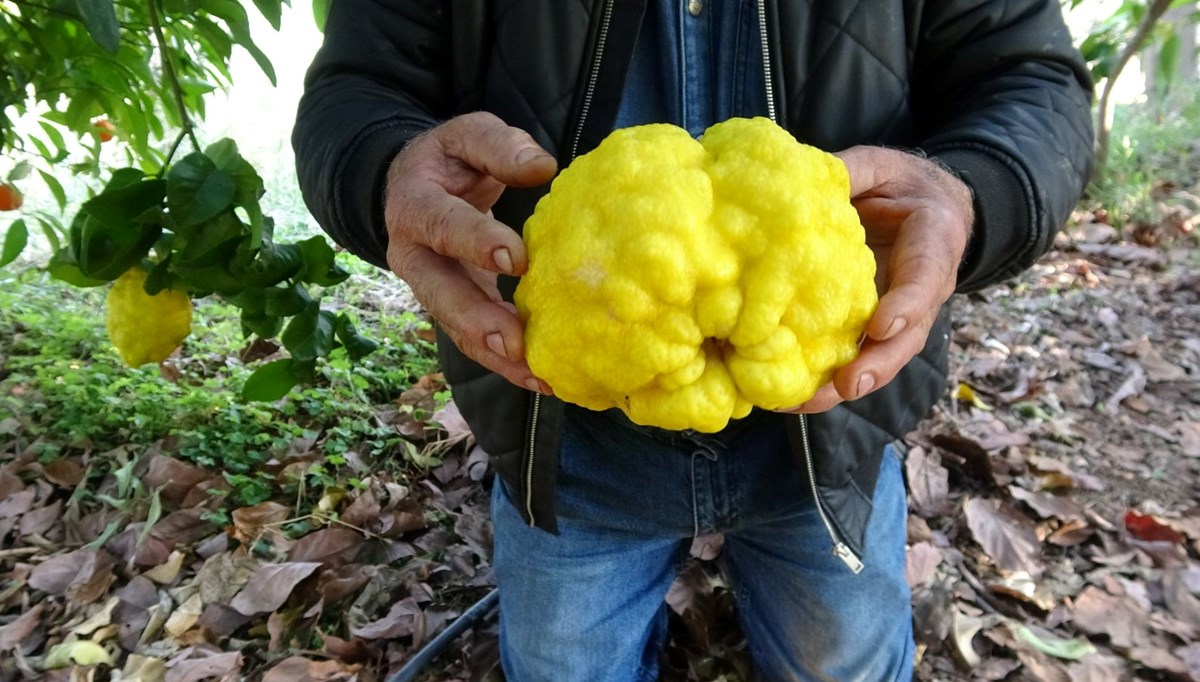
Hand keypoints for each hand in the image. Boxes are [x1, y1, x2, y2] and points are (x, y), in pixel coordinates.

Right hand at [383, 112, 557, 393]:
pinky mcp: (454, 311)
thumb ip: (499, 146)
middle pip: (439, 294)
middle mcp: (414, 256)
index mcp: (415, 206)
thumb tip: (542, 166)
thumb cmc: (450, 161)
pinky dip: (508, 365)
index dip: (475, 241)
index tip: (516, 260)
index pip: (442, 224)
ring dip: (497, 357)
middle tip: (515, 343)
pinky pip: (476, 342)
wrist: (414, 187)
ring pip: (457, 330)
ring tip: (539, 376)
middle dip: (477, 321)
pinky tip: (544, 380)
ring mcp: (432, 290)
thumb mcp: (467, 136)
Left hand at [783, 146, 973, 413]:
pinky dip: (826, 382)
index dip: (907, 304)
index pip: (925, 276)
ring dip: (845, 385)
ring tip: (802, 403)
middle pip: (908, 336)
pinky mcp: (875, 328)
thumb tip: (804, 175)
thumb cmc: (902, 184)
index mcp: (933, 241)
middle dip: (878, 364)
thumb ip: (853, 170)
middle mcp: (923, 288)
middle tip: (847, 386)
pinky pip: (858, 358)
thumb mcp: (882, 166)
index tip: (882, 325)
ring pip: (883, 357)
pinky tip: (789, 397)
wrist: (929, 205)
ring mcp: (901, 315)